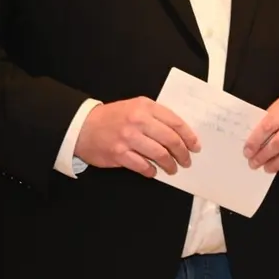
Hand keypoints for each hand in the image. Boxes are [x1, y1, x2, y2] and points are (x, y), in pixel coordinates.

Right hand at [75, 97, 199, 177]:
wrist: (83, 126)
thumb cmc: (113, 117)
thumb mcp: (135, 107)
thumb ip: (156, 116)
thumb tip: (179, 134)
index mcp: (145, 107)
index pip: (175, 122)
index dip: (189, 136)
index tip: (195, 146)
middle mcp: (138, 121)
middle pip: (170, 140)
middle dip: (182, 153)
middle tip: (187, 161)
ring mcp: (128, 138)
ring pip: (159, 154)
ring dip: (170, 165)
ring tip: (173, 169)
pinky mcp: (119, 154)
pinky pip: (142, 166)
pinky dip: (151, 171)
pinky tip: (154, 172)